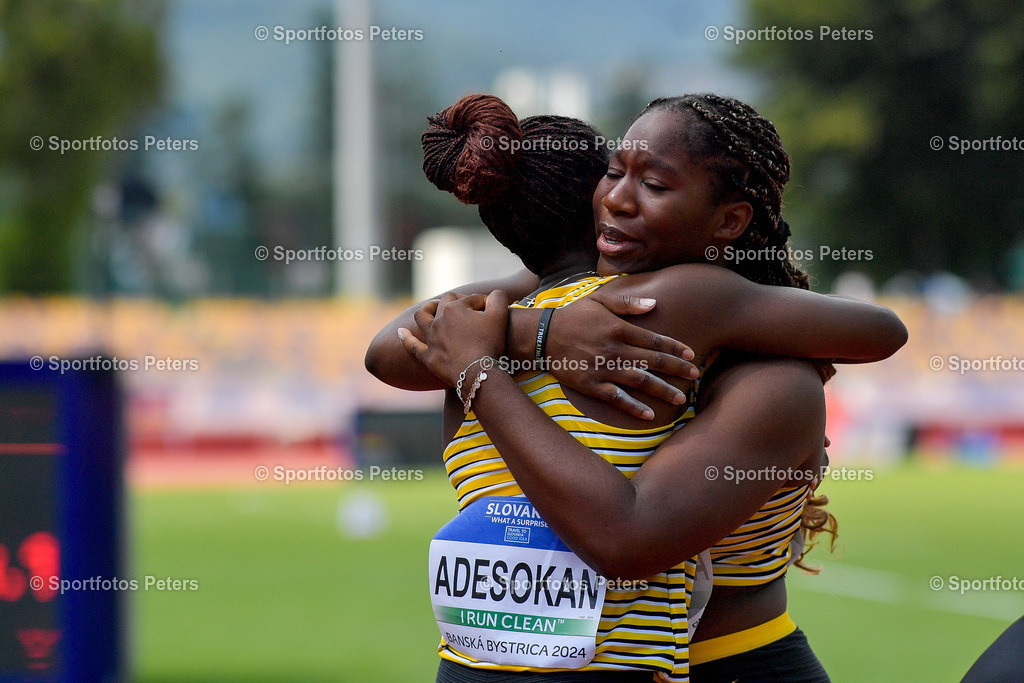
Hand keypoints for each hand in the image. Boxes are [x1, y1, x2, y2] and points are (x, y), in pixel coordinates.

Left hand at [398, 290, 508, 387]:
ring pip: (422, 317)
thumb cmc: (491, 343)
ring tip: (431, 307)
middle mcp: (439, 319)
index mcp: (455, 307)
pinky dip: (405, 338)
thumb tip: (492, 295)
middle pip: (446, 302)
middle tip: (469, 307)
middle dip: (457, 300)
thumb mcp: (500, 315)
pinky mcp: (428, 357)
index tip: (493, 311)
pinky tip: (401, 332)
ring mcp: (431, 338)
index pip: (471, 299)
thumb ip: (497, 297)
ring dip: (426, 309)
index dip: (484, 303)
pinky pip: (412, 346)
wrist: (478, 372)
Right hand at [543, 293, 697, 418]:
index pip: (653, 339)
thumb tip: (655, 304)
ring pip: (639, 380)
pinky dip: (632, 407)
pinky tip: (648, 414)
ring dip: (661, 390)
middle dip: (676, 369)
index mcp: (618, 328)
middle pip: (652, 361)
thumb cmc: (573, 316)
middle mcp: (614, 349)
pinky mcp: (591, 385)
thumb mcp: (599, 301)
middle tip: (695, 376)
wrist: (542, 336)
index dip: (674, 347)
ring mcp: (603, 368)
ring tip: (681, 398)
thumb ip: (627, 303)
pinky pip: (616, 398)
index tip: (690, 355)